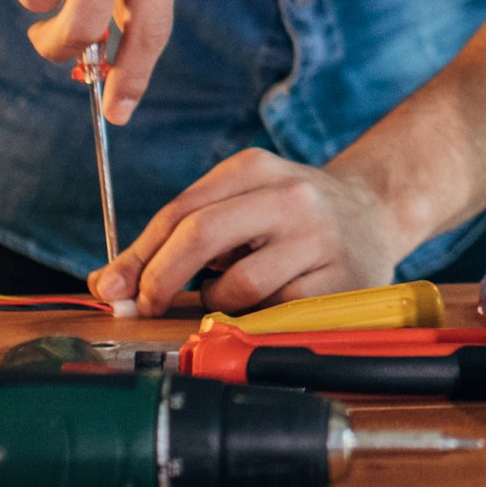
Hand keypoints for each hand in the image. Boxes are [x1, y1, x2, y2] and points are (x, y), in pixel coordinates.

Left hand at [91, 149, 412, 314]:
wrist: (376, 214)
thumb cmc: (289, 219)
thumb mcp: (238, 206)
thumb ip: (175, 239)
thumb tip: (109, 284)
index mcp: (255, 168)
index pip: (179, 212)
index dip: (138, 255)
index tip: (114, 287)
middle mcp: (290, 195)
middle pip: (201, 236)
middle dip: (160, 279)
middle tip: (146, 306)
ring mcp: (319, 238)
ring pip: (238, 285)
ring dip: (218, 302)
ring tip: (233, 293)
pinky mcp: (342, 280)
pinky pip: (276, 314)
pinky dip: (258, 318)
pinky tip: (270, 302)